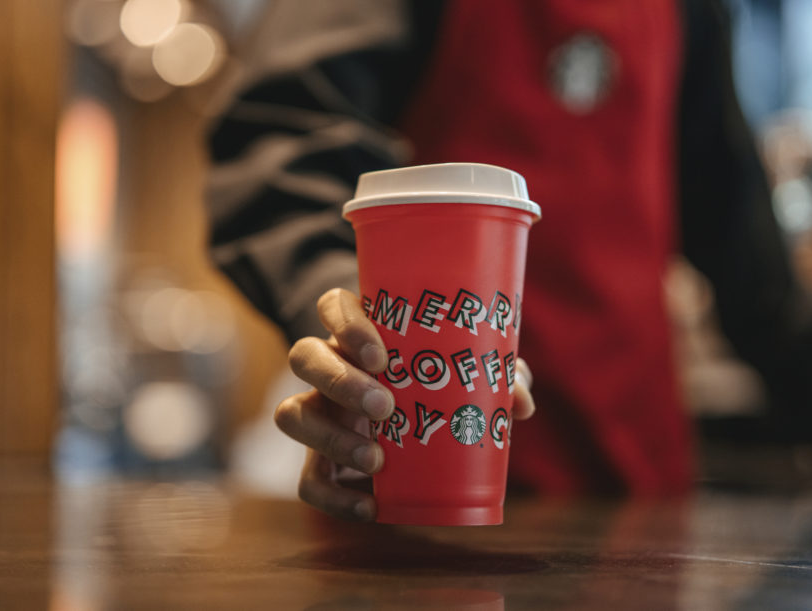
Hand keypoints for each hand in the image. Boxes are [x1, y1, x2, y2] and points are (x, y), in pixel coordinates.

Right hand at [274, 287, 535, 520]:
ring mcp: (318, 410)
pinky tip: (369, 505)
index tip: (380, 354)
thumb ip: (496, 372)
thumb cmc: (438, 374)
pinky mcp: (318, 457)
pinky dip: (332, 497)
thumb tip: (521, 403)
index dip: (346, 324)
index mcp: (359, 330)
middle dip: (340, 381)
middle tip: (385, 406)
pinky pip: (307, 478)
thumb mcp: (466, 364)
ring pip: (291, 413)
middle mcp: (329, 365)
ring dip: (329, 436)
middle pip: (304, 355)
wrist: (407, 412)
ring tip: (377, 458)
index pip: (332, 305)